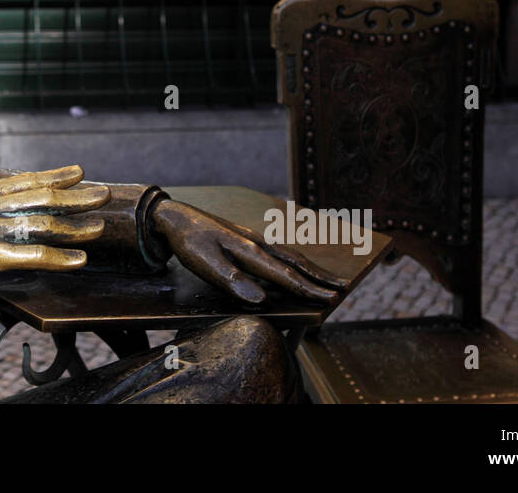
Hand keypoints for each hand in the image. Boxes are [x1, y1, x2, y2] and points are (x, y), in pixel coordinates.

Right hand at [0, 166, 109, 286]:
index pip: (29, 179)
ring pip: (45, 224)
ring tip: (98, 228)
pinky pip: (33, 255)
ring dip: (75, 227)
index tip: (80, 172)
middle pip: (45, 197)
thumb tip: (5, 199)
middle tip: (103, 194)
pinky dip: (59, 257)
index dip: (58, 176)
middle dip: (78, 196)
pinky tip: (77, 261)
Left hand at [150, 199, 346, 304]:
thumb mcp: (204, 263)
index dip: (307, 289)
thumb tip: (262, 301)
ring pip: (289, 254)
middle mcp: (257, 242)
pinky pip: (279, 251)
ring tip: (327, 278)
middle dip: (319, 277)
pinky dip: (294, 261)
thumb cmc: (189, 241)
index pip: (284, 275)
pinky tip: (296, 266)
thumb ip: (232, 282)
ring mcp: (254, 238)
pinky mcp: (248, 238)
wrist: (175, 216)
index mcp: (249, 250)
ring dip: (310, 267)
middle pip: (294, 261)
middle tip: (343, 288)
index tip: (331, 299)